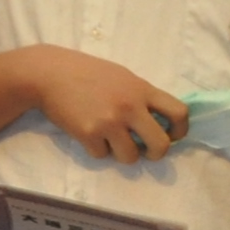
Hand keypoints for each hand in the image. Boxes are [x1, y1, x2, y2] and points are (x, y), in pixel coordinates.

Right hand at [22, 49, 189, 163]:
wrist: (49, 73)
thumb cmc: (87, 73)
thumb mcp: (122, 77)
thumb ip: (141, 97)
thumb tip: (159, 122)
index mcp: (142, 89)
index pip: (179, 112)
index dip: (180, 130)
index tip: (172, 135)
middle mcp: (130, 106)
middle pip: (161, 145)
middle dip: (156, 153)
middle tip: (146, 150)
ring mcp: (109, 121)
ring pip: (131, 157)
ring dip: (123, 153)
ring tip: (111, 139)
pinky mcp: (88, 134)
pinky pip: (102, 155)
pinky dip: (97, 149)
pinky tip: (88, 133)